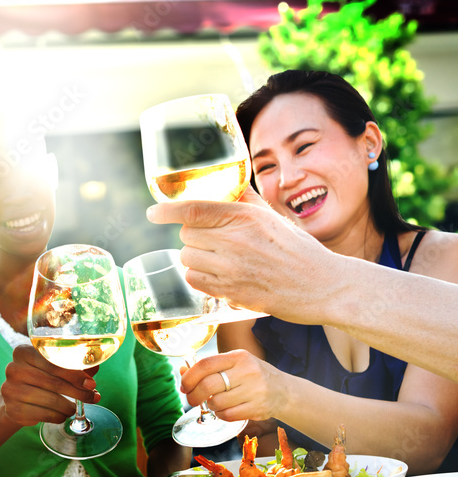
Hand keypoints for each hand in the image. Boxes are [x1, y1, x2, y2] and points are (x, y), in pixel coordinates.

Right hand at [0, 344, 98, 426]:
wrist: (13, 397)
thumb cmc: (38, 378)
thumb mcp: (52, 366)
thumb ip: (73, 364)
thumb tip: (95, 365)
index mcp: (23, 351)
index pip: (53, 362)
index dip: (75, 374)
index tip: (91, 384)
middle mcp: (13, 369)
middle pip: (54, 383)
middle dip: (78, 392)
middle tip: (93, 397)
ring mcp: (11, 390)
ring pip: (51, 401)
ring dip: (69, 407)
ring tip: (75, 408)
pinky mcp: (13, 410)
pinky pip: (44, 415)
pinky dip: (58, 416)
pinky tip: (62, 415)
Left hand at [145, 191, 343, 324]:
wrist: (323, 286)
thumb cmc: (298, 250)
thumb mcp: (274, 217)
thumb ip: (246, 200)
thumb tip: (226, 184)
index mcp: (245, 217)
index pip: (194, 210)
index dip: (167, 211)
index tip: (152, 213)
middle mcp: (236, 241)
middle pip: (187, 234)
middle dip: (195, 236)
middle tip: (216, 241)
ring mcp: (232, 269)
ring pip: (187, 258)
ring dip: (196, 258)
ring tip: (220, 260)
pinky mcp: (231, 292)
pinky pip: (194, 280)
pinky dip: (200, 277)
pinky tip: (218, 275)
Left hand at [179, 349, 289, 423]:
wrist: (284, 391)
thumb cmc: (252, 376)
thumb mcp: (234, 365)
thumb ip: (210, 368)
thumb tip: (182, 371)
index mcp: (238, 357)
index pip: (206, 364)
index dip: (189, 377)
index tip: (184, 386)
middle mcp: (247, 371)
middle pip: (208, 385)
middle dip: (194, 395)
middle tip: (191, 399)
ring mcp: (254, 390)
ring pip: (217, 402)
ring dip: (209, 406)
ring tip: (214, 403)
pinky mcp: (257, 408)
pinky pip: (227, 415)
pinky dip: (220, 415)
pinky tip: (224, 410)